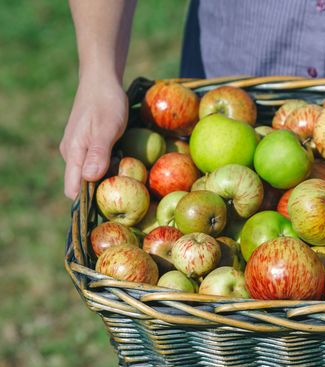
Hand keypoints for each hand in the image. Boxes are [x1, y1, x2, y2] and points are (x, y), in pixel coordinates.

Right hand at [60, 75, 127, 198]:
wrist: (101, 80)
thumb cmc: (106, 103)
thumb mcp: (106, 128)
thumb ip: (98, 152)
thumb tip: (91, 178)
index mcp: (73, 153)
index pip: (74, 190)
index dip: (89, 202)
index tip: (111, 206)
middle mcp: (72, 154)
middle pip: (83, 184)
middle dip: (102, 191)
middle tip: (126, 191)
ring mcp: (79, 149)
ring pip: (90, 173)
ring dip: (107, 178)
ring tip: (127, 177)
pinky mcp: (88, 143)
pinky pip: (95, 163)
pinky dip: (108, 166)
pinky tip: (123, 162)